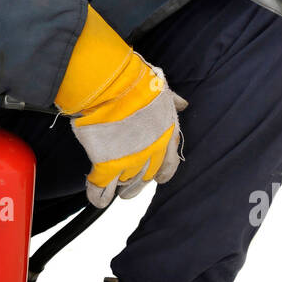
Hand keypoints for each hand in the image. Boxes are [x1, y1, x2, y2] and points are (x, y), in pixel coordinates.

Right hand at [57, 8, 186, 207]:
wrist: (111, 85)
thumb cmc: (136, 82)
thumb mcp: (161, 89)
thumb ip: (171, 101)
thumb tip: (183, 104)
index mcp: (167, 136)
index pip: (170, 165)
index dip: (163, 172)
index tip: (158, 178)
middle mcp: (151, 153)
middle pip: (146, 177)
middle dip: (138, 183)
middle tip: (129, 188)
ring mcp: (129, 161)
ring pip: (125, 183)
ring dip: (119, 185)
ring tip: (113, 187)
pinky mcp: (105, 165)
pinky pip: (102, 188)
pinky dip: (98, 196)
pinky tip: (98, 200)